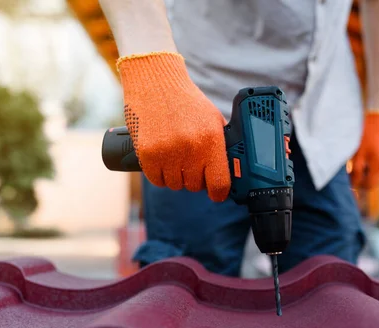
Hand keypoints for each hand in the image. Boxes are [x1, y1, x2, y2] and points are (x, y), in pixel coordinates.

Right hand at [117, 52, 230, 201]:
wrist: (155, 82)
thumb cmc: (186, 101)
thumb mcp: (213, 119)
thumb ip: (221, 145)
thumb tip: (231, 171)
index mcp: (211, 140)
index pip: (219, 183)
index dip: (219, 193)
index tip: (217, 194)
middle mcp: (190, 148)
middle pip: (195, 186)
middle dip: (195, 178)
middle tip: (191, 163)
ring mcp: (167, 152)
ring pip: (175, 184)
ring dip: (176, 176)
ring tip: (175, 157)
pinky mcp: (147, 154)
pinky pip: (157, 180)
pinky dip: (159, 174)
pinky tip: (162, 159)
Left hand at [350, 110, 378, 189]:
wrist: (377, 116)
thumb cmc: (365, 135)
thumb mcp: (357, 155)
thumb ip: (355, 172)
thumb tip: (354, 185)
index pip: (369, 186)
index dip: (357, 185)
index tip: (348, 179)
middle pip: (373, 182)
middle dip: (361, 180)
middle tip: (350, 171)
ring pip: (376, 175)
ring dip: (365, 173)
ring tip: (355, 162)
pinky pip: (378, 167)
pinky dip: (369, 167)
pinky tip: (362, 157)